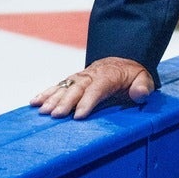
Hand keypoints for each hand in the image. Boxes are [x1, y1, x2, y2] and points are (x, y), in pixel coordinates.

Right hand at [30, 56, 155, 118]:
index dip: (88, 101)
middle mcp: (91, 75)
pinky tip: (34, 102)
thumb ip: (143, 86)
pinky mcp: (72, 81)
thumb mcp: (144, 78)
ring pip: (65, 86)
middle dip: (66, 101)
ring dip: (52, 98)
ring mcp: (80, 77)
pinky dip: (45, 93)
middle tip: (56, 115)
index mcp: (109, 75)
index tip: (79, 115)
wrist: (121, 62)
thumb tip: (140, 93)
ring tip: (42, 111)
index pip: (98, 88)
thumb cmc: (133, 76)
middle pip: (77, 88)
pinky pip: (58, 86)